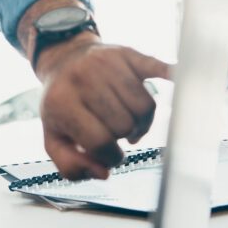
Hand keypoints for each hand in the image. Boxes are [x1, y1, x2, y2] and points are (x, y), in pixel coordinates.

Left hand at [35, 34, 170, 178]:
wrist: (63, 60)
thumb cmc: (62, 103)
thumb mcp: (53, 137)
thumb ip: (70, 165)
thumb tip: (103, 173)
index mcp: (62, 102)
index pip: (100, 142)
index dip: (110, 156)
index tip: (108, 152)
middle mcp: (82, 79)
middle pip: (126, 124)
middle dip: (123, 135)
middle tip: (114, 130)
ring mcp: (105, 64)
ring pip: (145, 106)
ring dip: (141, 119)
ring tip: (126, 118)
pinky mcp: (126, 54)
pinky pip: (156, 67)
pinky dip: (169, 75)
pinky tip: (174, 79)